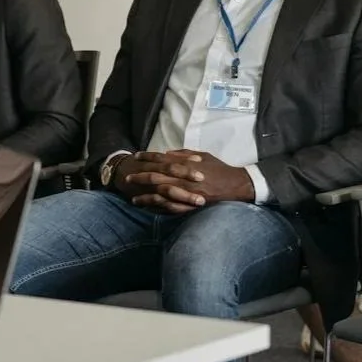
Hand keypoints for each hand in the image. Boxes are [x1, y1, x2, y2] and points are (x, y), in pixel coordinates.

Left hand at [116, 149, 254, 211]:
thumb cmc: (218, 168)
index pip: (161, 159)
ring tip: (132, 198)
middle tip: (127, 177)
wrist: (234, 185)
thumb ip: (184, 153)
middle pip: (156, 176)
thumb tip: (167, 152)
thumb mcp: (202, 155)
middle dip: (140, 177)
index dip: (147, 157)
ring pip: (159, 194)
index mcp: (185, 164)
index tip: (136, 156)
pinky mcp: (189, 205)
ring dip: (145, 196)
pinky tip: (149, 209)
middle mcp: (183, 178)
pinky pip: (170, 208)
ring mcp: (186, 193)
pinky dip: (158, 208)